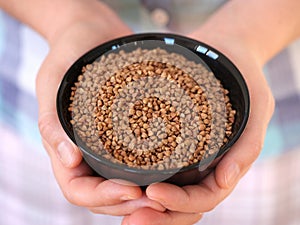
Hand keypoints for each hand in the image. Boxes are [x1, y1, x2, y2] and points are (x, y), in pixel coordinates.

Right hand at [36, 12, 164, 215]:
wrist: (91, 32)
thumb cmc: (68, 54)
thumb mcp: (52, 82)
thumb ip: (53, 122)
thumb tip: (69, 160)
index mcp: (65, 148)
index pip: (79, 190)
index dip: (103, 198)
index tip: (133, 192)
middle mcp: (87, 153)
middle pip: (104, 195)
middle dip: (130, 203)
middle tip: (161, 201)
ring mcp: (108, 145)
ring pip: (124, 183)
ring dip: (145, 194)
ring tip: (170, 193)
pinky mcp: (128, 132)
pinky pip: (140, 158)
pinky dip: (155, 170)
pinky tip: (175, 167)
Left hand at [122, 31, 274, 224]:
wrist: (225, 53)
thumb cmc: (243, 80)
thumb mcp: (255, 108)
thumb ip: (247, 145)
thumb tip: (226, 180)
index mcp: (222, 166)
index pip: (202, 199)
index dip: (179, 203)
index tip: (153, 193)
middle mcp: (200, 168)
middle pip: (179, 205)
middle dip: (156, 216)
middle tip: (129, 219)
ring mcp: (183, 157)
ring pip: (163, 190)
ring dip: (140, 204)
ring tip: (114, 203)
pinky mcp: (167, 141)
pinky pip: (151, 164)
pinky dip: (135, 177)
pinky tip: (115, 176)